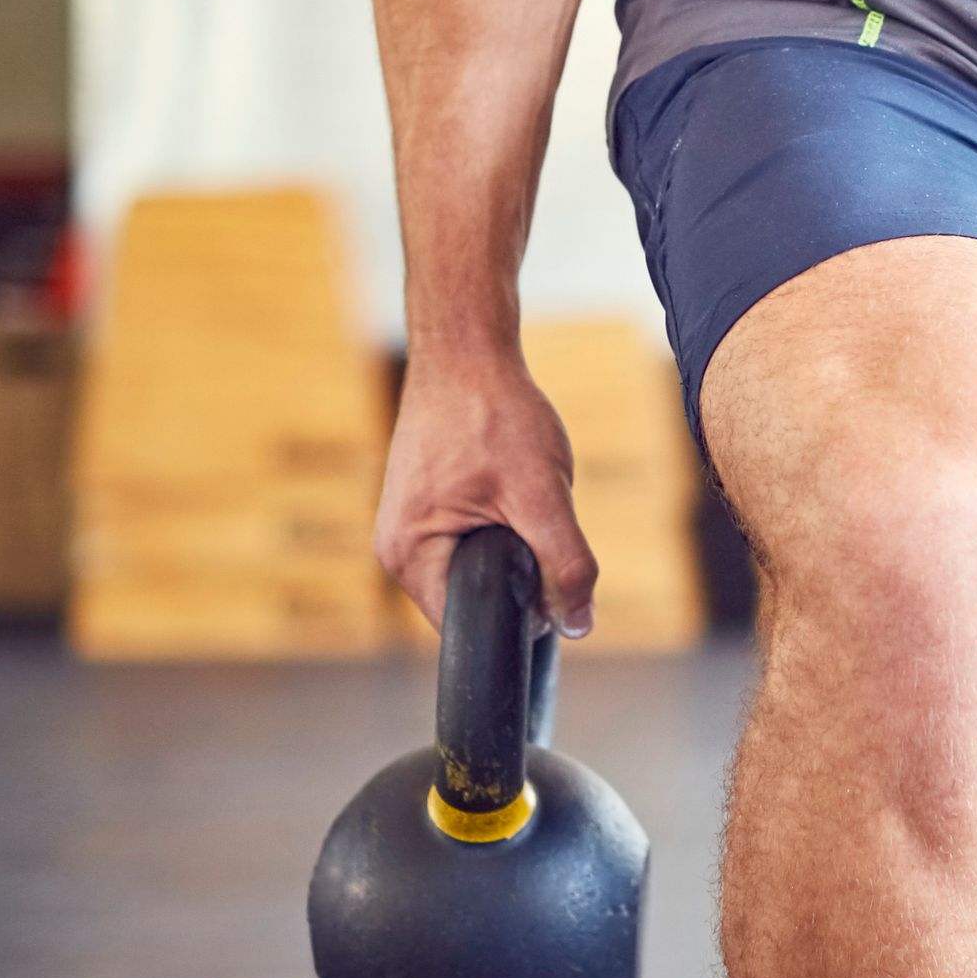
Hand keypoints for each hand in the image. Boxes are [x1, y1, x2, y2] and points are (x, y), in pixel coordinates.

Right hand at [377, 346, 596, 634]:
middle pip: (472, 599)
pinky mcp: (424, 505)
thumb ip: (566, 564)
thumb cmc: (493, 414)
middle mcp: (397, 549)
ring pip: (477, 567)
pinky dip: (501, 522)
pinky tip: (508, 485)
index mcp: (409, 557)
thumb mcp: (542, 495)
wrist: (466, 350)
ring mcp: (408, 525)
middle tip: (537, 520)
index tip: (552, 586)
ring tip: (519, 493)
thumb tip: (579, 624)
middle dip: (517, 574)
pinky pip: (470, 539)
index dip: (518, 617)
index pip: (467, 626)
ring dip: (512, 544)